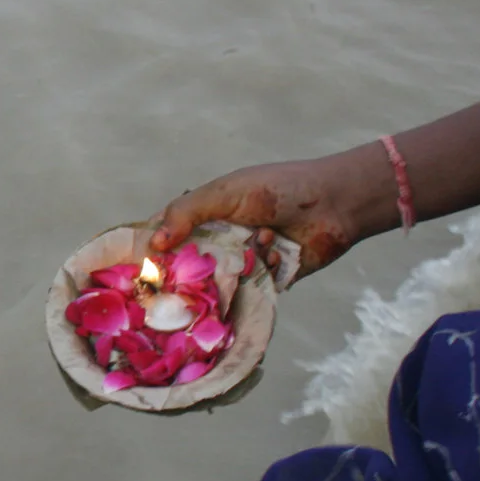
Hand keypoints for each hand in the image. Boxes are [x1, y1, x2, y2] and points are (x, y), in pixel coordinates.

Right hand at [149, 147, 393, 284]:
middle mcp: (220, 240)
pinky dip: (260, 274)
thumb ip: (187, 213)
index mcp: (205, 215)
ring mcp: (242, 261)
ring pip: (219, 282)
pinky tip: (275, 255)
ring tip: (257, 243)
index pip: (167, 235)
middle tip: (191, 274)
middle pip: (189, 266)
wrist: (334, 204)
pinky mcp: (265, 281)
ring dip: (235, 267)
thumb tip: (155, 244)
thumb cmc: (279, 189)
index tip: (145, 267)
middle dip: (191, 272)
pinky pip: (248, 292)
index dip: (154, 251)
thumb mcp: (226, 193)